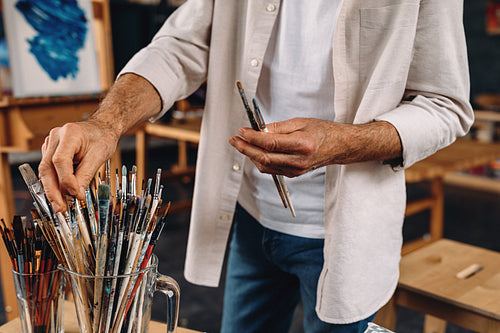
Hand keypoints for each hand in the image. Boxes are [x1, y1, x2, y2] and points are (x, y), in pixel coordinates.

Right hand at [38, 119, 119, 211]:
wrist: (101, 128)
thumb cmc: (102, 138)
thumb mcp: (99, 156)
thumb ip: (86, 175)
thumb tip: (76, 194)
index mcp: (70, 134)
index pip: (60, 160)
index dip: (66, 180)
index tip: (74, 195)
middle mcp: (55, 137)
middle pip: (47, 167)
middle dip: (53, 191)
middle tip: (60, 208)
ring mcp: (50, 143)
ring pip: (45, 170)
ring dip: (52, 189)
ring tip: (60, 205)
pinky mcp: (50, 151)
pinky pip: (48, 169)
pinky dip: (54, 182)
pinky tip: (60, 195)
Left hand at [228, 118, 401, 176]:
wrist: (338, 147)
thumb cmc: (321, 131)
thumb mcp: (301, 122)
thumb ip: (278, 127)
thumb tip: (258, 129)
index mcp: (301, 145)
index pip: (269, 143)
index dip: (252, 137)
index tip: (241, 130)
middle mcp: (298, 161)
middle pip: (263, 157)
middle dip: (245, 148)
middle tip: (234, 140)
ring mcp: (295, 170)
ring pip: (265, 166)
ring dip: (250, 156)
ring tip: (241, 144)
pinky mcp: (293, 174)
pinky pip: (271, 170)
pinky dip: (259, 161)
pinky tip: (254, 152)